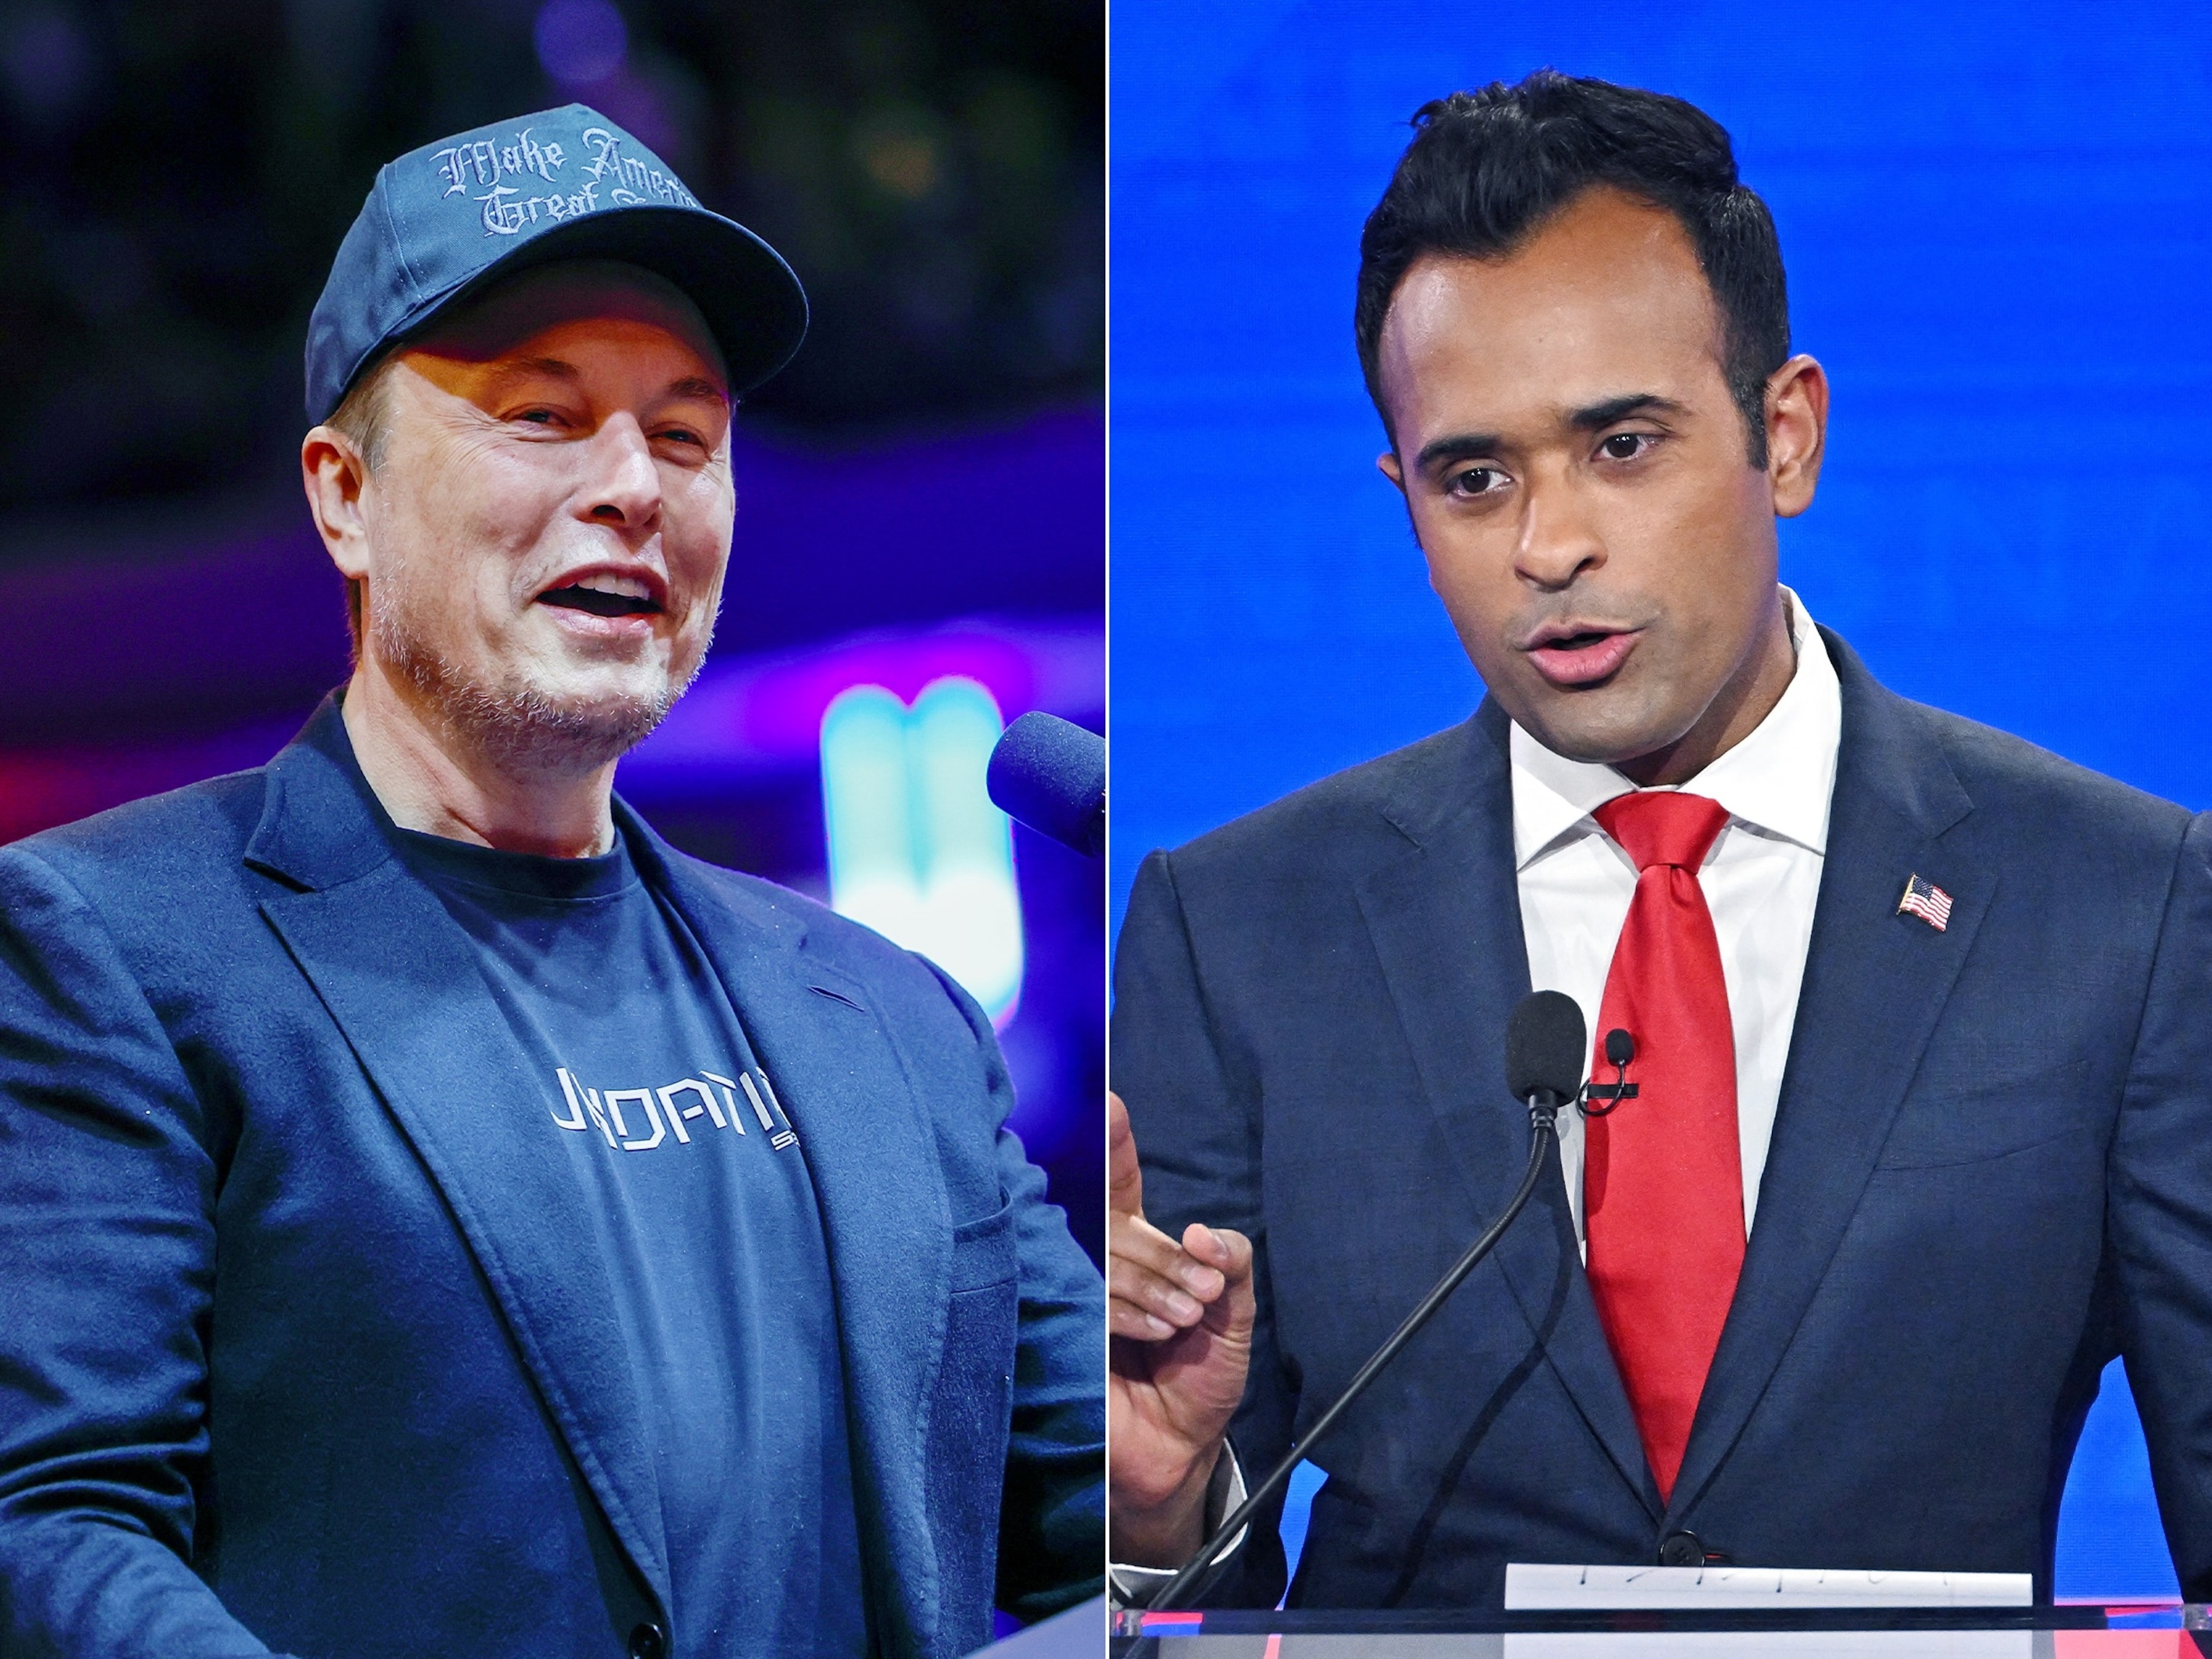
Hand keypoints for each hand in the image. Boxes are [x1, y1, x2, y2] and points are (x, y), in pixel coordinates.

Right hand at [1108, 1089, 1254, 1566]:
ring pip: (1103, 1260)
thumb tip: (1200, 1233)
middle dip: (1162, 1256)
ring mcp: (1072, 1292)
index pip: (1118, 1181)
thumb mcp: (1233, 1315)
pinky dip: (1128, 1314)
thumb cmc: (1199, 1377)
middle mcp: (1096, 1260)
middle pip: (1114, 1225)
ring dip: (1151, 1287)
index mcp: (1134, 1245)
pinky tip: (1155, 1333)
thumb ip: (1231, 1263)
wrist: (1174, 1452)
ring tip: (1184, 1323)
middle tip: (1200, 1297)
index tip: (1108, 1102)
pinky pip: (1087, 1300)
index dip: (1112, 1141)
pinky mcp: (1058, 1330)